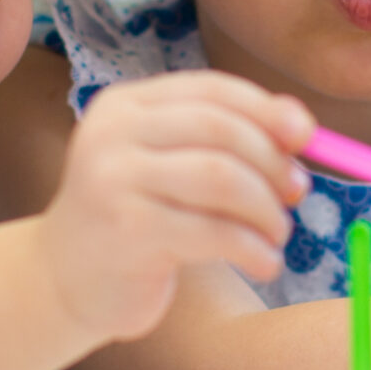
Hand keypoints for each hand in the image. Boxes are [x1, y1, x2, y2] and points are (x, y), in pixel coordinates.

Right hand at [38, 71, 311, 340]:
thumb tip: (301, 125)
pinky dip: (253, 248)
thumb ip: (226, 141)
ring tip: (277, 235)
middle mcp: (114, 133)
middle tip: (296, 194)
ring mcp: (114, 180)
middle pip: (220, 129)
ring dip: (266, 209)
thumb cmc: (135, 220)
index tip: (306, 136)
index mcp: (128, 105)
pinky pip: (212, 232)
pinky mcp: (126, 231)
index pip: (211, 89)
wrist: (64, 279)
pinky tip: (265, 264)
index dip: (266, 109)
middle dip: (271, 162)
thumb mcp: (172, 167)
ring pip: (220, 179)